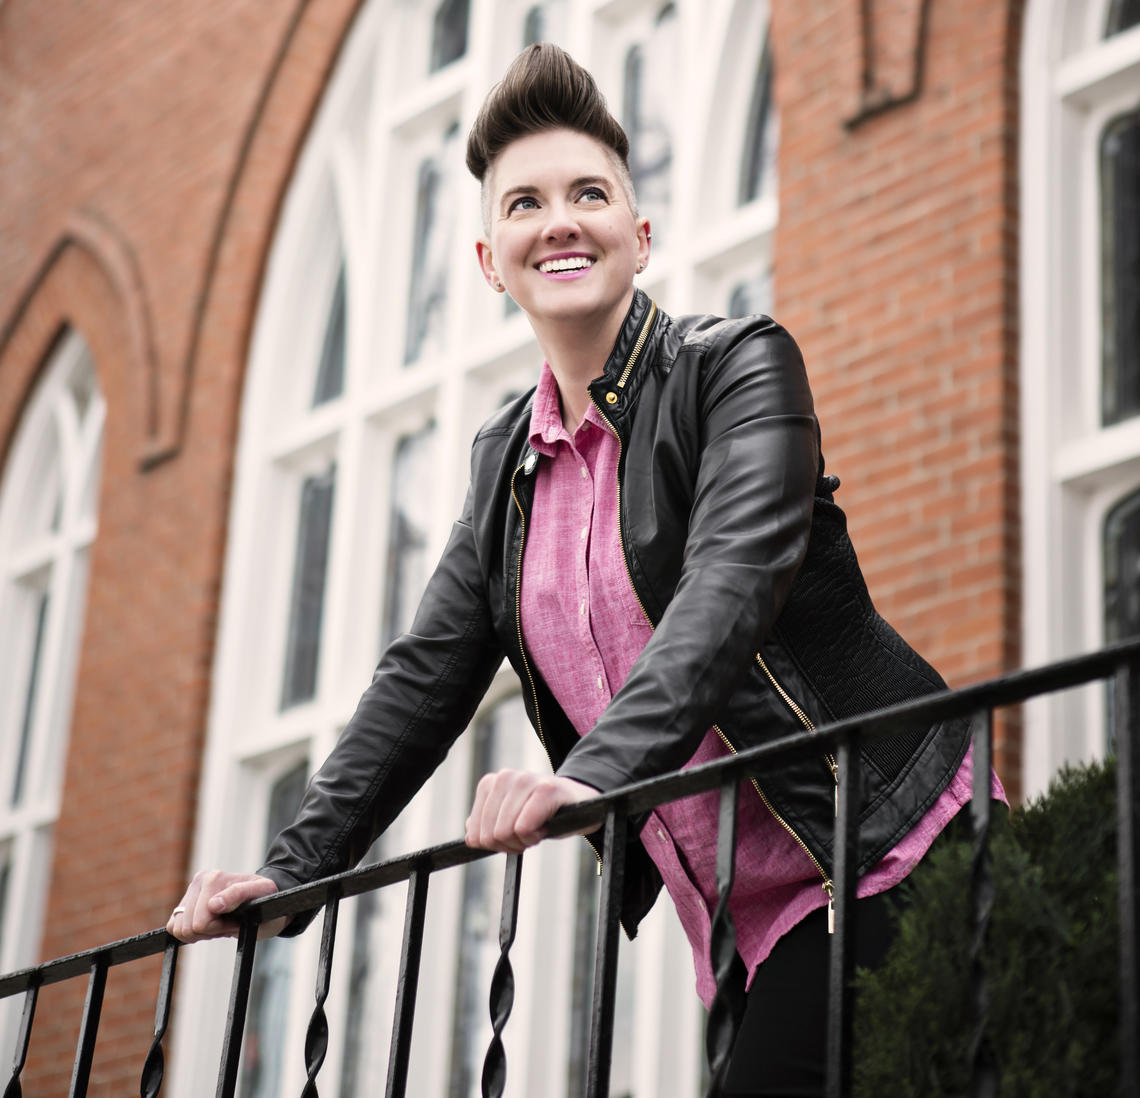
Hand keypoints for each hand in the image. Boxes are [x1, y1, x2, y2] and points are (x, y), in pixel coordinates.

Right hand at [166, 870, 284, 942]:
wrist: (264, 899)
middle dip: (211, 931)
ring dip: (202, 932)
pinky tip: (211, 923)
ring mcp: (191, 891)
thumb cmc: (266, 899)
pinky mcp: (185, 902)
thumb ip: (238, 895)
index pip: (201, 922)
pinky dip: (192, 932)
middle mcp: (199, 880)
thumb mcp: (261, 896)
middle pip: (188, 927)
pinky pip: (173, 927)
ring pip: (178, 929)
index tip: (238, 920)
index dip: (221, 928)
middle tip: (230, 922)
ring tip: (221, 921)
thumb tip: (213, 904)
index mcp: (214, 878)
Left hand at [464, 770, 598, 853]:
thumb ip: (486, 825)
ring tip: (538, 827)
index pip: (475, 834)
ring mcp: (526, 779)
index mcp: (490, 783)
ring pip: (505, 832)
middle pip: (490, 836)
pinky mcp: (547, 789)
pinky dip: (535, 836)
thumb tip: (471, 836)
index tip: (513, 836)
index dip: (495, 845)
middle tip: (528, 834)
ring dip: (525, 840)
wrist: (581, 804)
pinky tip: (547, 824)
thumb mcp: (509, 819)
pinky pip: (524, 827)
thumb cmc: (542, 814)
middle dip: (510, 844)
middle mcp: (505, 777)